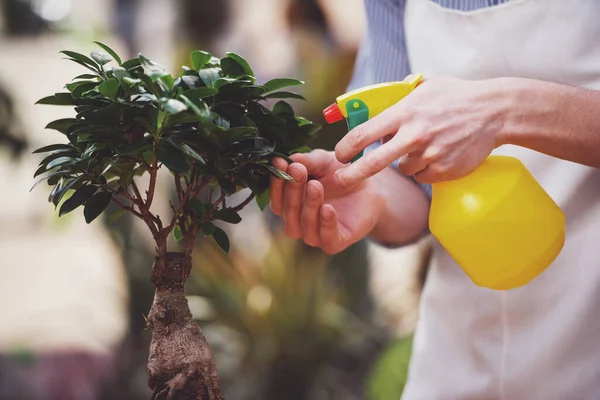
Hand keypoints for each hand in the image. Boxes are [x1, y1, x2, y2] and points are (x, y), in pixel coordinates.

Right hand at [269, 150, 384, 253]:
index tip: (279, 162)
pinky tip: (328, 209)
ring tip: (315, 186)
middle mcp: (298, 221)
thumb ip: (307, 161)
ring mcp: (315, 234)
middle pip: (286, 211)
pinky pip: (327, 238)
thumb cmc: (341, 175)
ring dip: (308, 206)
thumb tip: (288, 159)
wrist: (371, 188)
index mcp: (290, 204)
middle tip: (298, 171)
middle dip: (291, 190)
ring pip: (302, 227)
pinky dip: (326, 224)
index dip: (276, 181)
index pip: (277, 198)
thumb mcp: (324, 161)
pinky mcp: (335, 243)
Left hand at [334, 76, 504, 186]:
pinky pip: (422, 176)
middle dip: (352, 175)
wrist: (494, 111)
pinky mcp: (443, 170)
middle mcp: (414, 135)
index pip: (365, 133)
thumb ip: (399, 96)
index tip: (338, 155)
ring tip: (425, 144)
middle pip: (374, 163)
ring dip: (406, 162)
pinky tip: (437, 154)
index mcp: (405, 112)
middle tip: (339, 181)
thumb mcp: (426, 87)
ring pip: (403, 169)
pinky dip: (424, 169)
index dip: (347, 147)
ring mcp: (430, 154)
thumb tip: (376, 105)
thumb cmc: (457, 96)